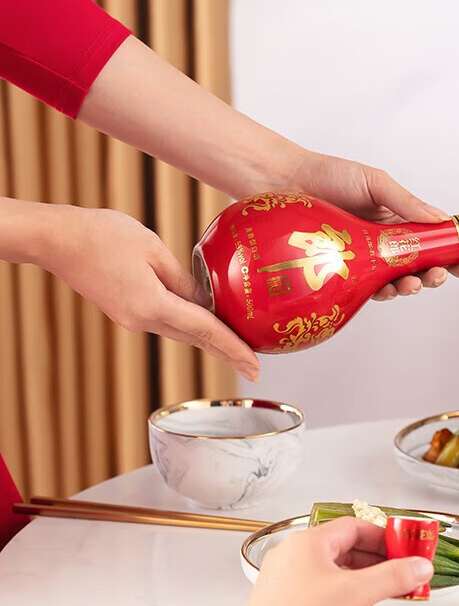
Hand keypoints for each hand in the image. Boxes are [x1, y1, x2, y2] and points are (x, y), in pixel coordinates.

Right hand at [44, 206, 258, 380]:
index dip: (233, 348)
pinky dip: (191, 326)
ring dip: (211, 342)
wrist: (57, 239)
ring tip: (239, 351)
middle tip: (255, 370)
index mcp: (152, 306)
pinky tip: (206, 325)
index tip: (254, 365)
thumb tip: (208, 302)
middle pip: (196, 339)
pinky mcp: (126, 312)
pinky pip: (167, 322)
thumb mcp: (154, 249)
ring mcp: (132, 319)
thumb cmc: (102, 235)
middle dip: (228, 354)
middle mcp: (142, 320)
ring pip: (182, 332)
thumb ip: (184, 279)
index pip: (205, 331)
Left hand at [236, 518, 432, 605]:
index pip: (355, 526)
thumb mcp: (355, 595)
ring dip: (362, 592)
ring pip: (338, 575)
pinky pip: (324, 594)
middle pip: (348, 550)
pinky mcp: (287, 603)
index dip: (384, 537)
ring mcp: (289, 579)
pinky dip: (345, 605)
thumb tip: (418, 566)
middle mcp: (296, 555)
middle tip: (400, 578)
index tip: (405, 550)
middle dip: (377, 569)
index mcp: (309, 542)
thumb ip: (392, 577)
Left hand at [286, 152, 458, 299]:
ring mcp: (367, 260)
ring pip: (399, 280)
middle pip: (421, 265)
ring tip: (415, 283)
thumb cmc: (328, 177)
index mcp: (398, 220)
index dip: (455, 253)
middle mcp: (386, 242)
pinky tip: (388, 289)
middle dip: (438, 274)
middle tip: (441, 276)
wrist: (284, 184)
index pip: (434, 240)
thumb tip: (441, 218)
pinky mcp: (346, 274)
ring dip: (413, 285)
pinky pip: (370, 289)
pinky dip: (384, 291)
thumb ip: (405, 202)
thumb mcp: (373, 182)